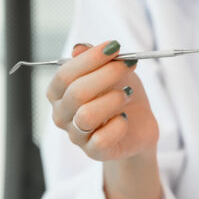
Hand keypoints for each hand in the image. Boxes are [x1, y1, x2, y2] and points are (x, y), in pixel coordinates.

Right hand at [46, 41, 158, 161]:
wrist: (139, 128)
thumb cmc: (122, 96)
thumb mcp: (115, 73)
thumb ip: (98, 60)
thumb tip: (78, 48)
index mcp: (59, 92)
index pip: (66, 74)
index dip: (91, 59)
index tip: (115, 46)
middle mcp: (62, 114)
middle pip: (77, 93)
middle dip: (106, 75)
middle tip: (128, 65)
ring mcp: (76, 135)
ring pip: (87, 116)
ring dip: (113, 100)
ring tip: (127, 95)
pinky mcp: (93, 151)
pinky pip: (101, 139)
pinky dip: (118, 125)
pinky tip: (125, 118)